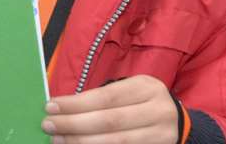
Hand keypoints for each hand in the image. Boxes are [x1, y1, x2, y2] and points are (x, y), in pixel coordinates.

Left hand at [41, 76, 177, 142]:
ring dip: (81, 142)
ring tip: (58, 139)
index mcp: (147, 88)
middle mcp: (157, 111)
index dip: (77, 103)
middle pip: (110, 121)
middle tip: (48, 125)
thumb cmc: (142, 102)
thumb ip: (103, 97)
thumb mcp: (130, 90)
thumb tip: (63, 107)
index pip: (107, 97)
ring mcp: (159, 135)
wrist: (176, 123)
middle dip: (74, 124)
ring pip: (115, 142)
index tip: (51, 106)